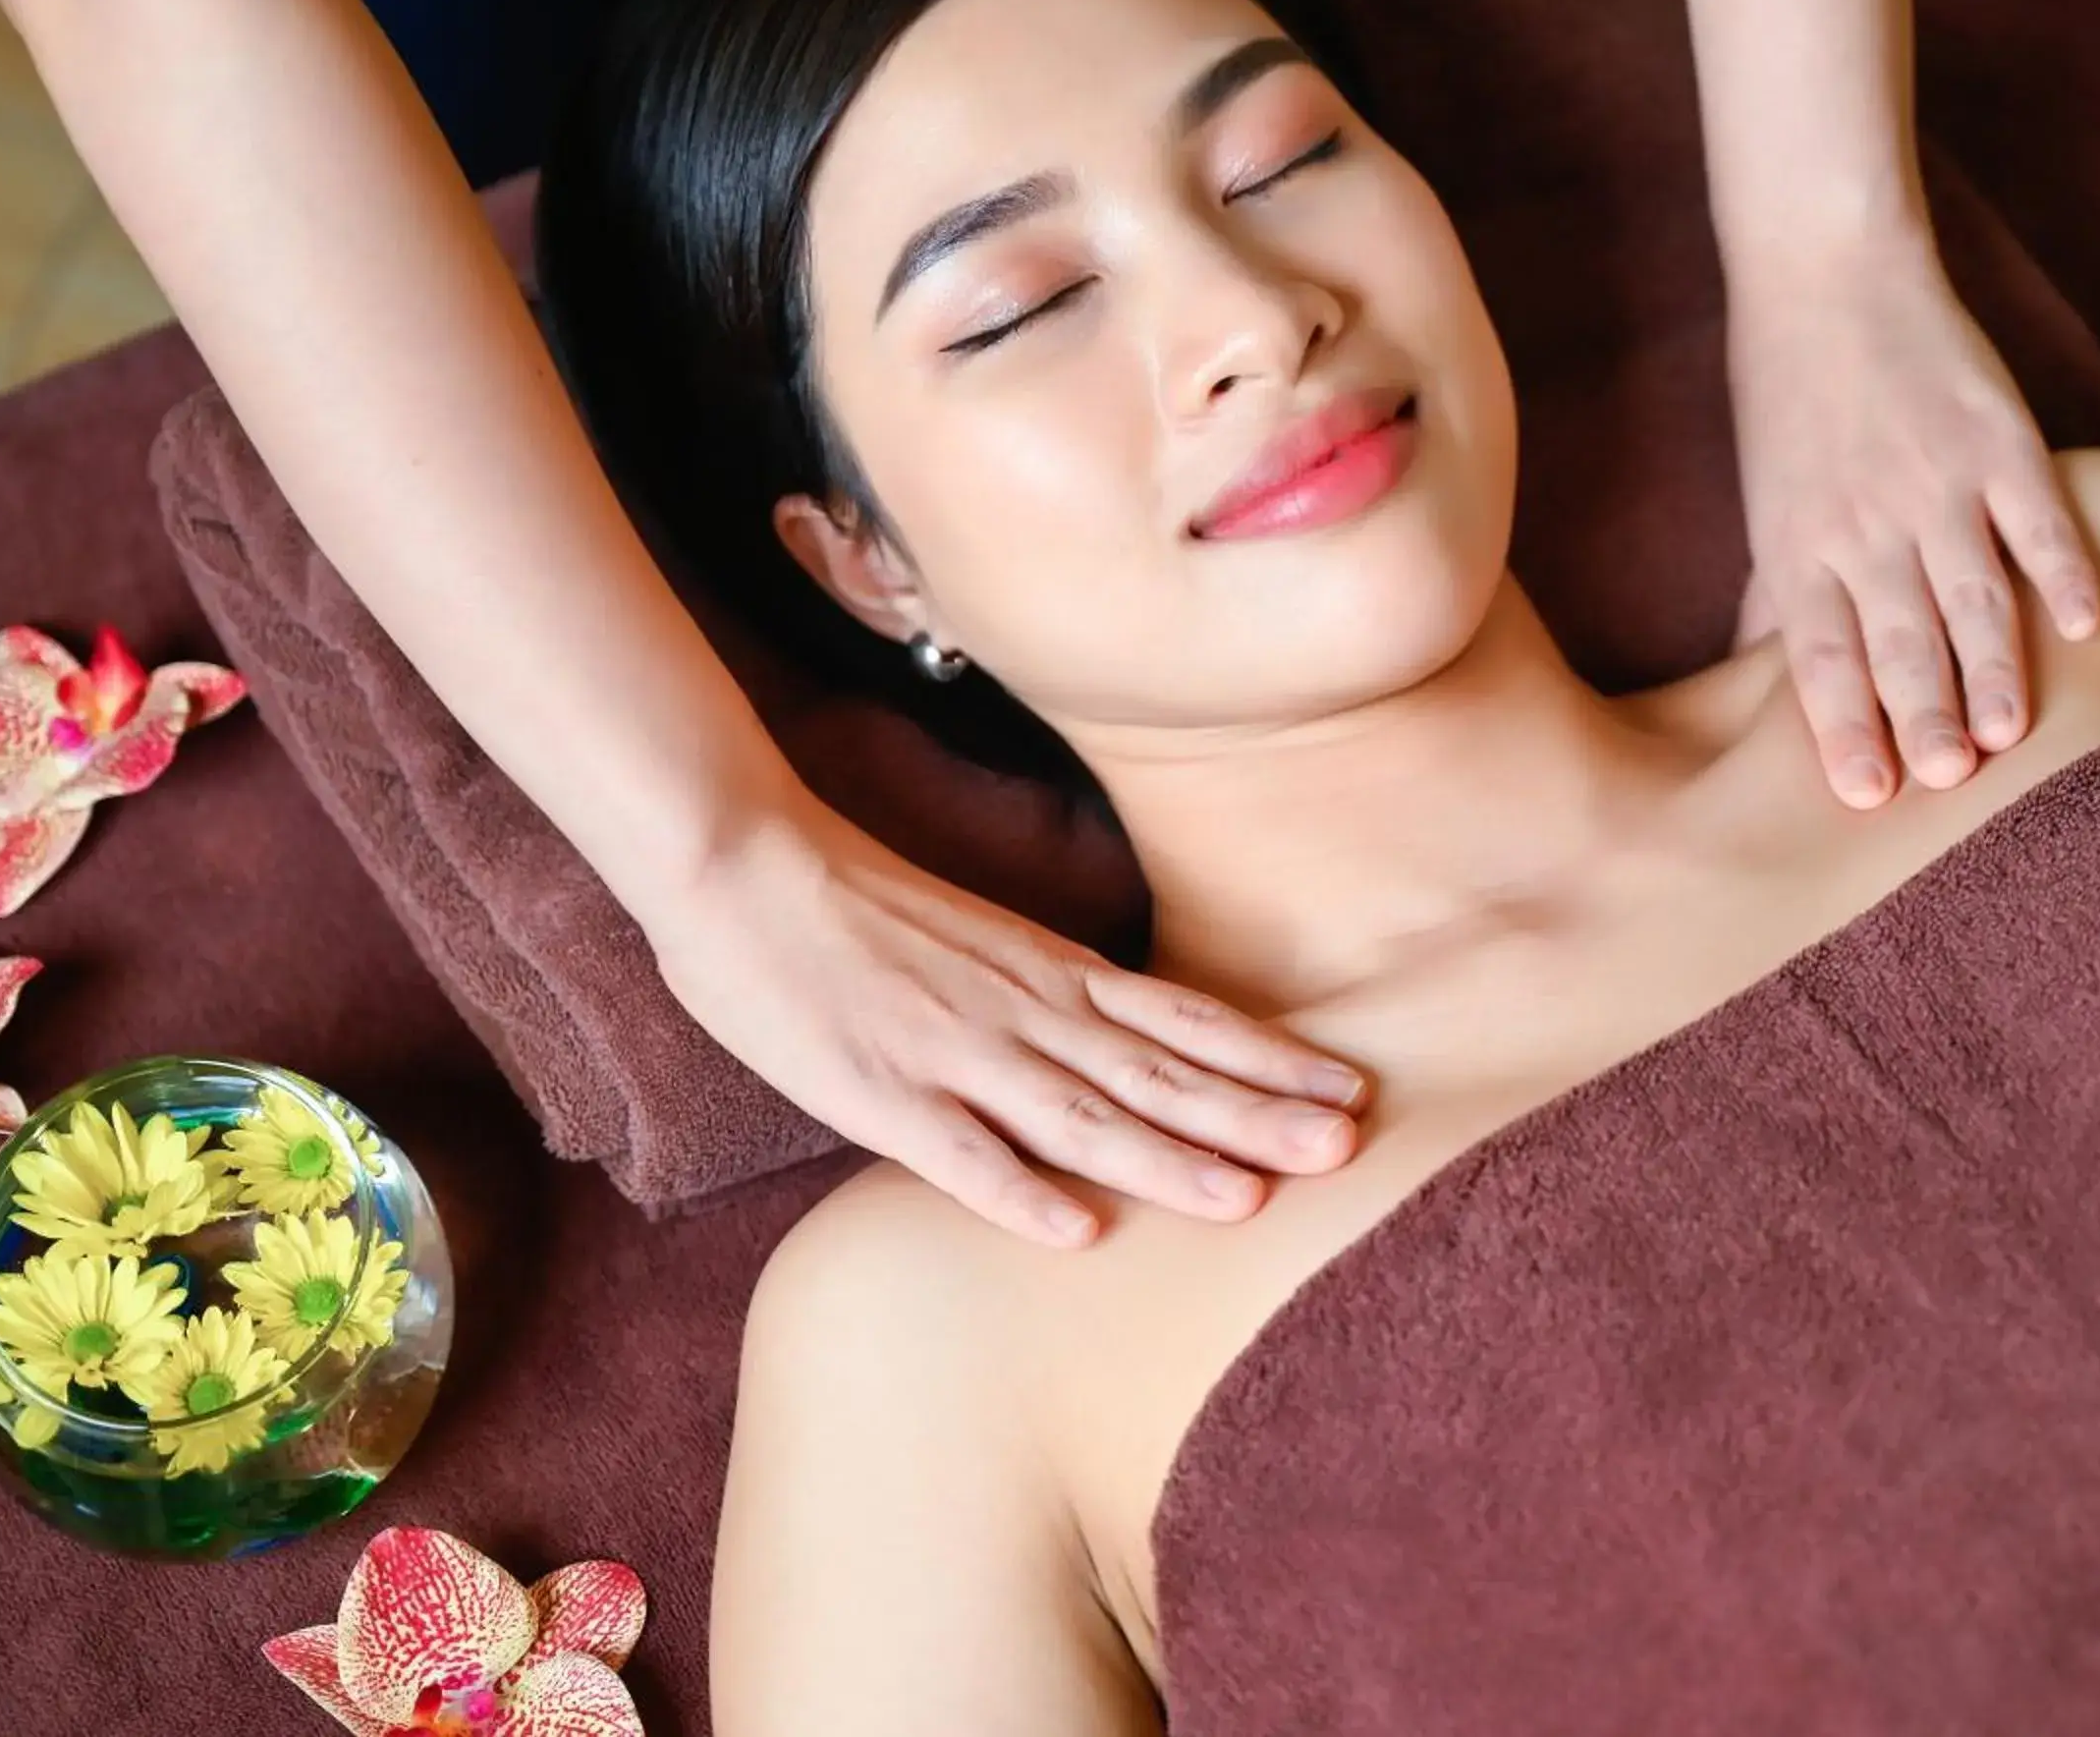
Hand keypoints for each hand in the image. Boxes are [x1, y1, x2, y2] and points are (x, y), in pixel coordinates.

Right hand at [644, 807, 1366, 1248]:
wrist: (748, 864)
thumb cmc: (858, 906)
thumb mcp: (986, 943)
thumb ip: (1051, 993)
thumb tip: (1120, 1039)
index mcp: (1052, 974)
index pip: (1185, 1021)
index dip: (1270, 1060)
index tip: (1351, 1090)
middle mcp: (1025, 1013)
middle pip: (1159, 1073)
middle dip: (1255, 1117)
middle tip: (1347, 1150)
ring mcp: (956, 1054)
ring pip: (1080, 1117)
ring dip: (1167, 1161)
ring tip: (1249, 1202)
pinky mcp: (878, 1092)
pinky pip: (957, 1155)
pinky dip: (1017, 1195)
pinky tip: (1074, 1235)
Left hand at [1729, 238, 2099, 806]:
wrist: (1824, 273)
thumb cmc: (1787, 403)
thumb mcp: (1767, 505)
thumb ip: (1777, 598)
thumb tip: (1752, 683)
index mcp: (1802, 549)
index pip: (1822, 657)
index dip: (1842, 726)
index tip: (1865, 793)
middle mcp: (1867, 524)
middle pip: (1898, 637)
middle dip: (1921, 711)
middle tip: (1945, 777)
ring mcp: (1936, 481)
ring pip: (1971, 590)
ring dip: (1993, 663)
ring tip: (2011, 732)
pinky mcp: (1998, 438)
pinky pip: (2038, 513)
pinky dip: (2064, 565)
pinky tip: (2089, 620)